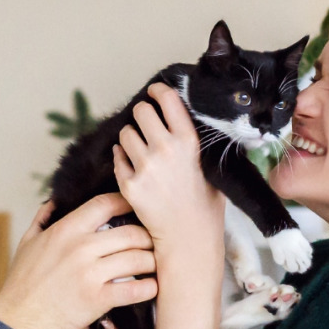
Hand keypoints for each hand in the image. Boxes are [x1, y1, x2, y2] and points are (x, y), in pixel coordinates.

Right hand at [0, 195, 156, 328]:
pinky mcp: (97, 299)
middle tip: (153, 243)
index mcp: (66, 230)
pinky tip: (151, 287)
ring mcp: (90, 273)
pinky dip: (148, 288)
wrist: (18, 320)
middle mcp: (80, 248)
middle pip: (131, 233)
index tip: (136, 209)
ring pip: (138, 259)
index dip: (126, 203)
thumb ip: (42, 218)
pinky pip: (134, 289)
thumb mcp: (27, 242)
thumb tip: (54, 200)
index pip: (105, 204)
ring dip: (151, 262)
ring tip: (154, 265)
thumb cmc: (22, 282)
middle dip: (147, 237)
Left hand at [111, 84, 223, 257]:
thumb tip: (179, 117)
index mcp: (188, 141)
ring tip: (141, 150)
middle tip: (147, 124)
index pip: (167, 99)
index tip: (154, 92)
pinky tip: (134, 166)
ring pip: (125, 133)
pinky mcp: (128, 184)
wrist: (188, 237)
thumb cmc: (204, 203)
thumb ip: (195, 141)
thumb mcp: (211, 166)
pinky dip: (123, 158)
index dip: (158, 91)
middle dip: (143, 115)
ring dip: (132, 137)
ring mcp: (144, 167)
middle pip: (141, 111)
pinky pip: (117, 157)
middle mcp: (165, 150)